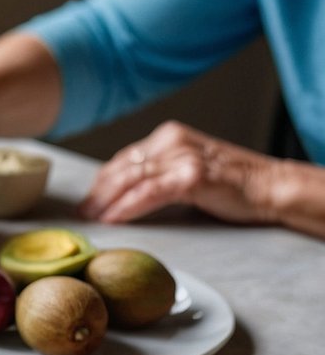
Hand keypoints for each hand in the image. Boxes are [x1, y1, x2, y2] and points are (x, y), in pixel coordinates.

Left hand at [80, 121, 286, 225]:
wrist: (271, 186)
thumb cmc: (232, 184)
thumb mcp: (189, 168)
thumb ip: (160, 172)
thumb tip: (124, 191)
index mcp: (169, 136)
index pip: (125, 158)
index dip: (103, 180)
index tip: (89, 198)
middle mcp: (173, 141)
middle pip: (122, 167)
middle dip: (98, 191)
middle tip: (83, 211)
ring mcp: (182, 157)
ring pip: (131, 179)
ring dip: (106, 201)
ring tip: (92, 217)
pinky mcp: (191, 177)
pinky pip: (149, 192)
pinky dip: (127, 206)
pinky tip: (113, 218)